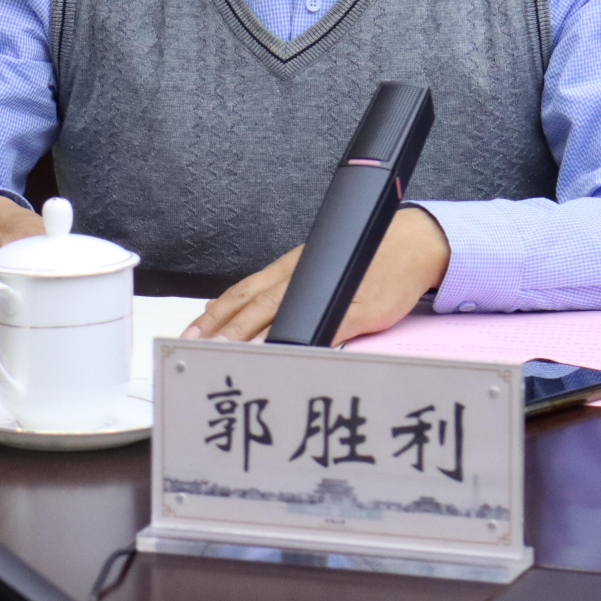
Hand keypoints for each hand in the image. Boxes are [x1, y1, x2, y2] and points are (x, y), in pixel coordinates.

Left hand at [182, 206, 451, 343]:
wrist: (409, 243)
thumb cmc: (363, 259)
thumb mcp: (316, 269)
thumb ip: (281, 290)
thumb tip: (242, 312)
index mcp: (289, 270)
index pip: (242, 291)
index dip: (215, 313)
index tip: (191, 331)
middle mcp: (302, 279)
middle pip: (253, 304)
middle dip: (222, 328)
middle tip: (196, 346)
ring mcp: (329, 295)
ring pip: (281, 315)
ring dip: (252, 335)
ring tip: (227, 354)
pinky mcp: (357, 310)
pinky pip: (325, 328)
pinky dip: (303, 341)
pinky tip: (285, 356)